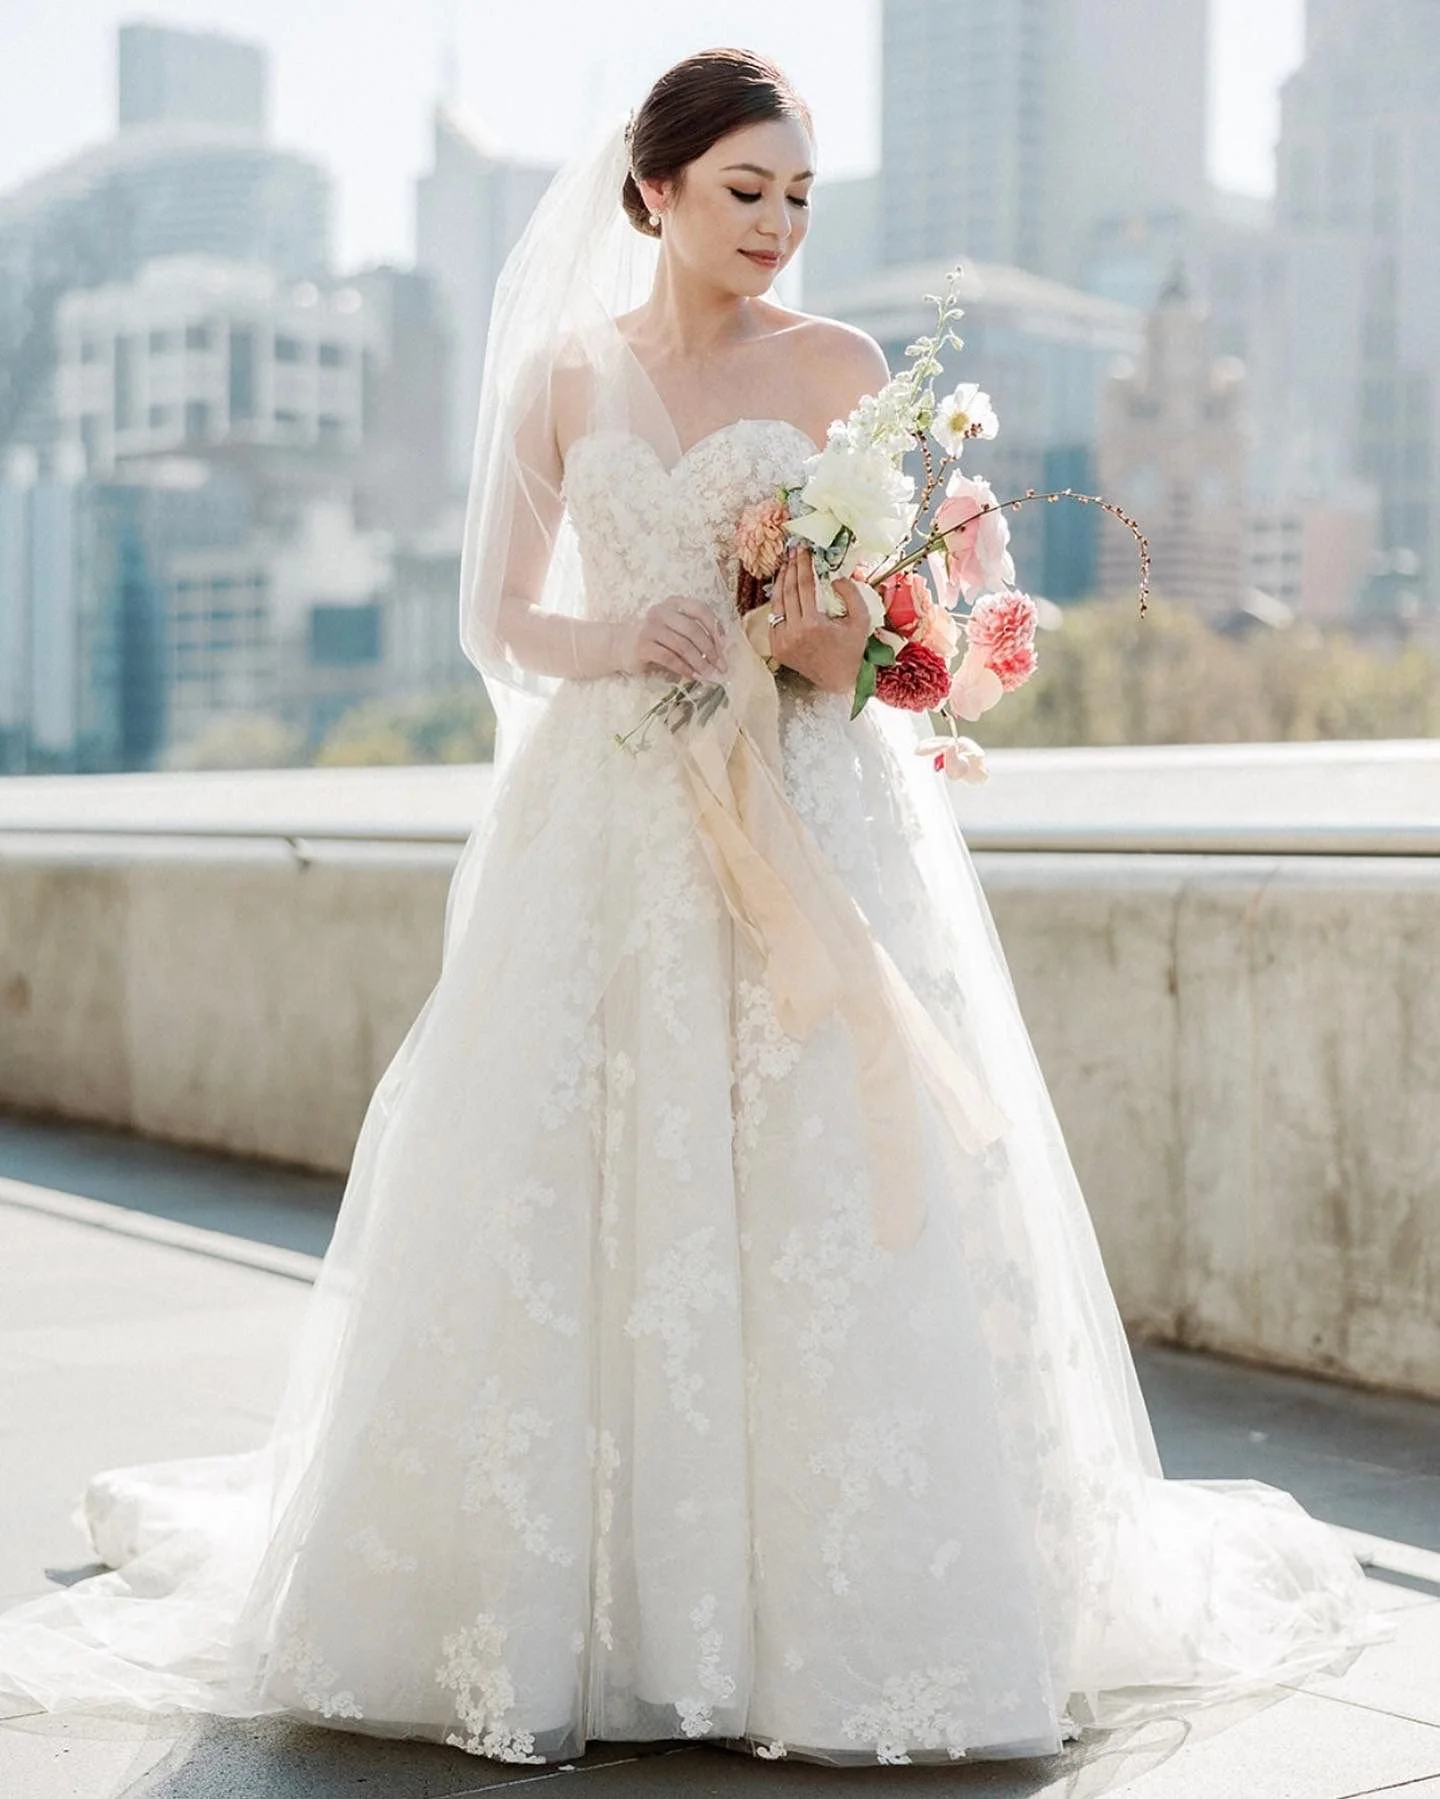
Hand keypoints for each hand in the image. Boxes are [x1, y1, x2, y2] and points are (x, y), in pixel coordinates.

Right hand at [618, 595, 728, 681]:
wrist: (620, 645)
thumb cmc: (655, 639)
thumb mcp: (675, 629)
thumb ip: (695, 634)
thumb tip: (721, 652)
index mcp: (674, 603)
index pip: (700, 609)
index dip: (715, 627)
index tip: (725, 645)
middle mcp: (662, 611)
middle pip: (693, 630)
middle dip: (710, 651)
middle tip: (720, 667)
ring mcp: (651, 628)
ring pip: (682, 645)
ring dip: (699, 663)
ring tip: (709, 675)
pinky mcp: (642, 645)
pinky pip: (669, 658)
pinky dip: (683, 668)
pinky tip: (692, 677)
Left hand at [768, 546, 872, 692]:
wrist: (838, 679)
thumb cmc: (852, 649)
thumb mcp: (861, 620)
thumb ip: (851, 594)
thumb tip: (834, 577)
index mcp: (813, 625)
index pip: (805, 586)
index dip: (803, 565)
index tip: (804, 549)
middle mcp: (793, 633)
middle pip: (788, 591)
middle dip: (791, 568)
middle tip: (793, 551)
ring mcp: (781, 641)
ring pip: (776, 604)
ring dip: (780, 582)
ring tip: (786, 565)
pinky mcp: (776, 647)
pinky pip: (774, 618)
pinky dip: (777, 602)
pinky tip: (782, 588)